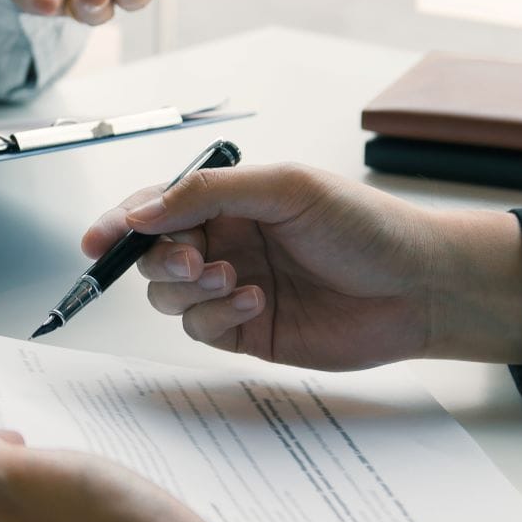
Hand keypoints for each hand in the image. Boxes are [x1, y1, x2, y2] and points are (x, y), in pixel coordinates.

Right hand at [82, 163, 521, 368]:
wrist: (422, 287)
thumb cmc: (368, 226)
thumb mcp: (286, 188)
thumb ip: (208, 193)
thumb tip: (146, 208)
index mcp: (230, 201)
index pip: (158, 209)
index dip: (122, 223)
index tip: (98, 240)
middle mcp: (226, 244)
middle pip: (154, 257)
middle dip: (160, 261)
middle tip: (192, 263)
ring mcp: (234, 289)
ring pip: (171, 299)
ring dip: (189, 292)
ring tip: (232, 280)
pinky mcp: (250, 333)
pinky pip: (202, 331)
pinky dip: (217, 317)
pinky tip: (256, 302)